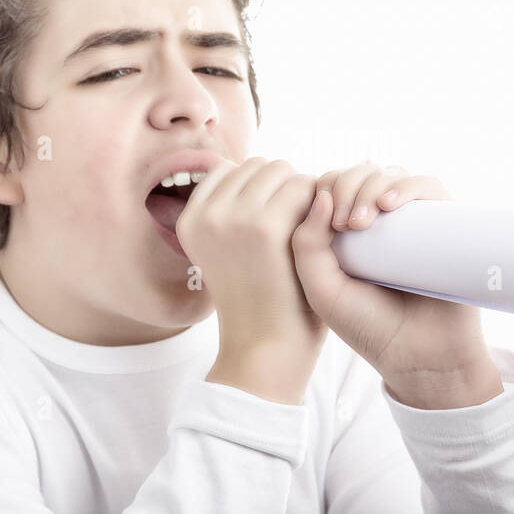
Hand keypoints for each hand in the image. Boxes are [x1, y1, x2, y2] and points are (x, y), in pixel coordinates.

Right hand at [175, 157, 327, 402]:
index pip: (231, 169)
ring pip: (282, 170)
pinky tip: (323, 233)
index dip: (261, 189)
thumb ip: (230, 212)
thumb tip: (247, 168)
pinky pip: (304, 187)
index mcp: (190, 220)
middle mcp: (206, 215)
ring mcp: (233, 218)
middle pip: (259, 165)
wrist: (267, 348)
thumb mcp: (225, 253)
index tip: (278, 217)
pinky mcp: (266, 226)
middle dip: (283, 187)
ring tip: (309, 229)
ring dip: (302, 192)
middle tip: (299, 224)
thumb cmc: (259, 301)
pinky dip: (319, 203)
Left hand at [290, 161, 503, 408]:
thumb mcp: (321, 290)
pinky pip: (429, 185)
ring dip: (372, 185)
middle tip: (346, 223)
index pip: (333, 186)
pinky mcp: (446, 224)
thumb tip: (322, 194)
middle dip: (347, 186)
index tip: (328, 226)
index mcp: (349, 232)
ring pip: (390, 174)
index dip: (325, 191)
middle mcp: (383, 221)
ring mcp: (415, 221)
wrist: (419, 357)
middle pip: (360, 173)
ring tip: (364, 220)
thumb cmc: (369, 328)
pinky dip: (408, 185)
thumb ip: (305, 246)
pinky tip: (390, 204)